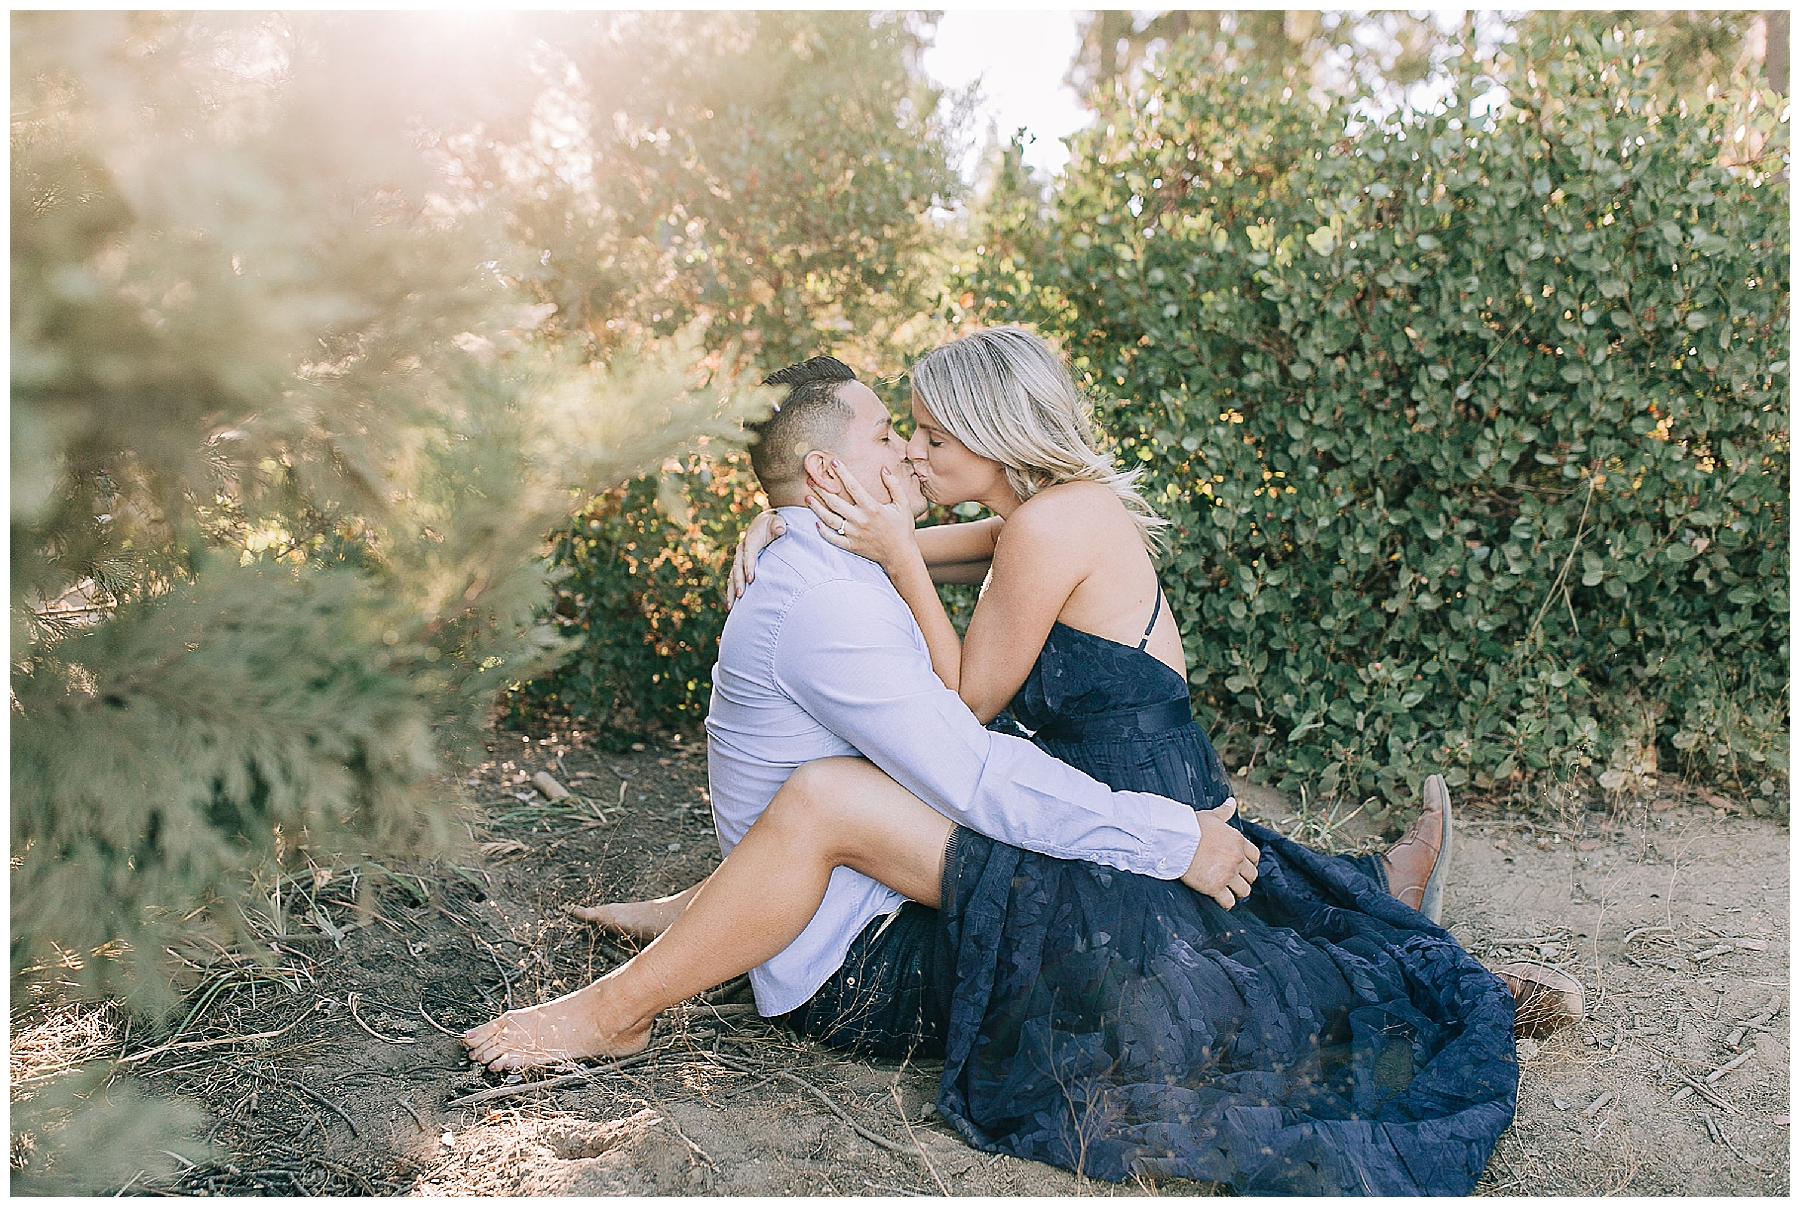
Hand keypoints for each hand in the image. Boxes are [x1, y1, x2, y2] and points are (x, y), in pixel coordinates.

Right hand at [725, 509, 785, 609]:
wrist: (765, 523)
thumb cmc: (774, 523)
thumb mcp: (777, 521)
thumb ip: (779, 525)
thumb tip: (781, 529)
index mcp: (750, 540)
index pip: (748, 555)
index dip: (748, 566)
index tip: (751, 579)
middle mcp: (742, 550)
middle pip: (737, 567)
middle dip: (738, 582)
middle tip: (741, 595)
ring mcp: (740, 559)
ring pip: (732, 576)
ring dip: (732, 590)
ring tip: (731, 606)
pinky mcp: (740, 566)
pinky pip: (734, 579)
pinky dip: (732, 590)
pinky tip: (732, 605)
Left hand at [807, 460, 919, 574]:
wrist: (900, 555)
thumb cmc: (902, 528)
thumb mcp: (903, 504)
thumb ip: (894, 485)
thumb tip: (884, 468)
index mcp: (872, 508)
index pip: (853, 486)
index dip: (842, 473)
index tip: (833, 462)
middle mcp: (860, 520)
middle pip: (835, 502)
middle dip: (821, 489)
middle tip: (811, 479)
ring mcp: (854, 534)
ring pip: (830, 520)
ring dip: (817, 508)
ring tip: (807, 498)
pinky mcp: (851, 546)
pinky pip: (833, 538)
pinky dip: (823, 531)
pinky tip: (816, 522)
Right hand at [1178, 798, 1260, 909]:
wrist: (1175, 839)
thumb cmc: (1191, 826)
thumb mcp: (1211, 816)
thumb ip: (1224, 811)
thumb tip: (1232, 801)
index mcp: (1238, 841)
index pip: (1255, 856)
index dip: (1250, 862)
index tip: (1242, 866)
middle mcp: (1237, 858)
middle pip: (1252, 875)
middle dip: (1244, 878)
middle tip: (1234, 880)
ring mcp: (1227, 873)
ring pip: (1244, 890)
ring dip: (1237, 892)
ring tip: (1229, 892)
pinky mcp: (1215, 887)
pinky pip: (1229, 901)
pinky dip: (1226, 903)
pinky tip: (1221, 901)